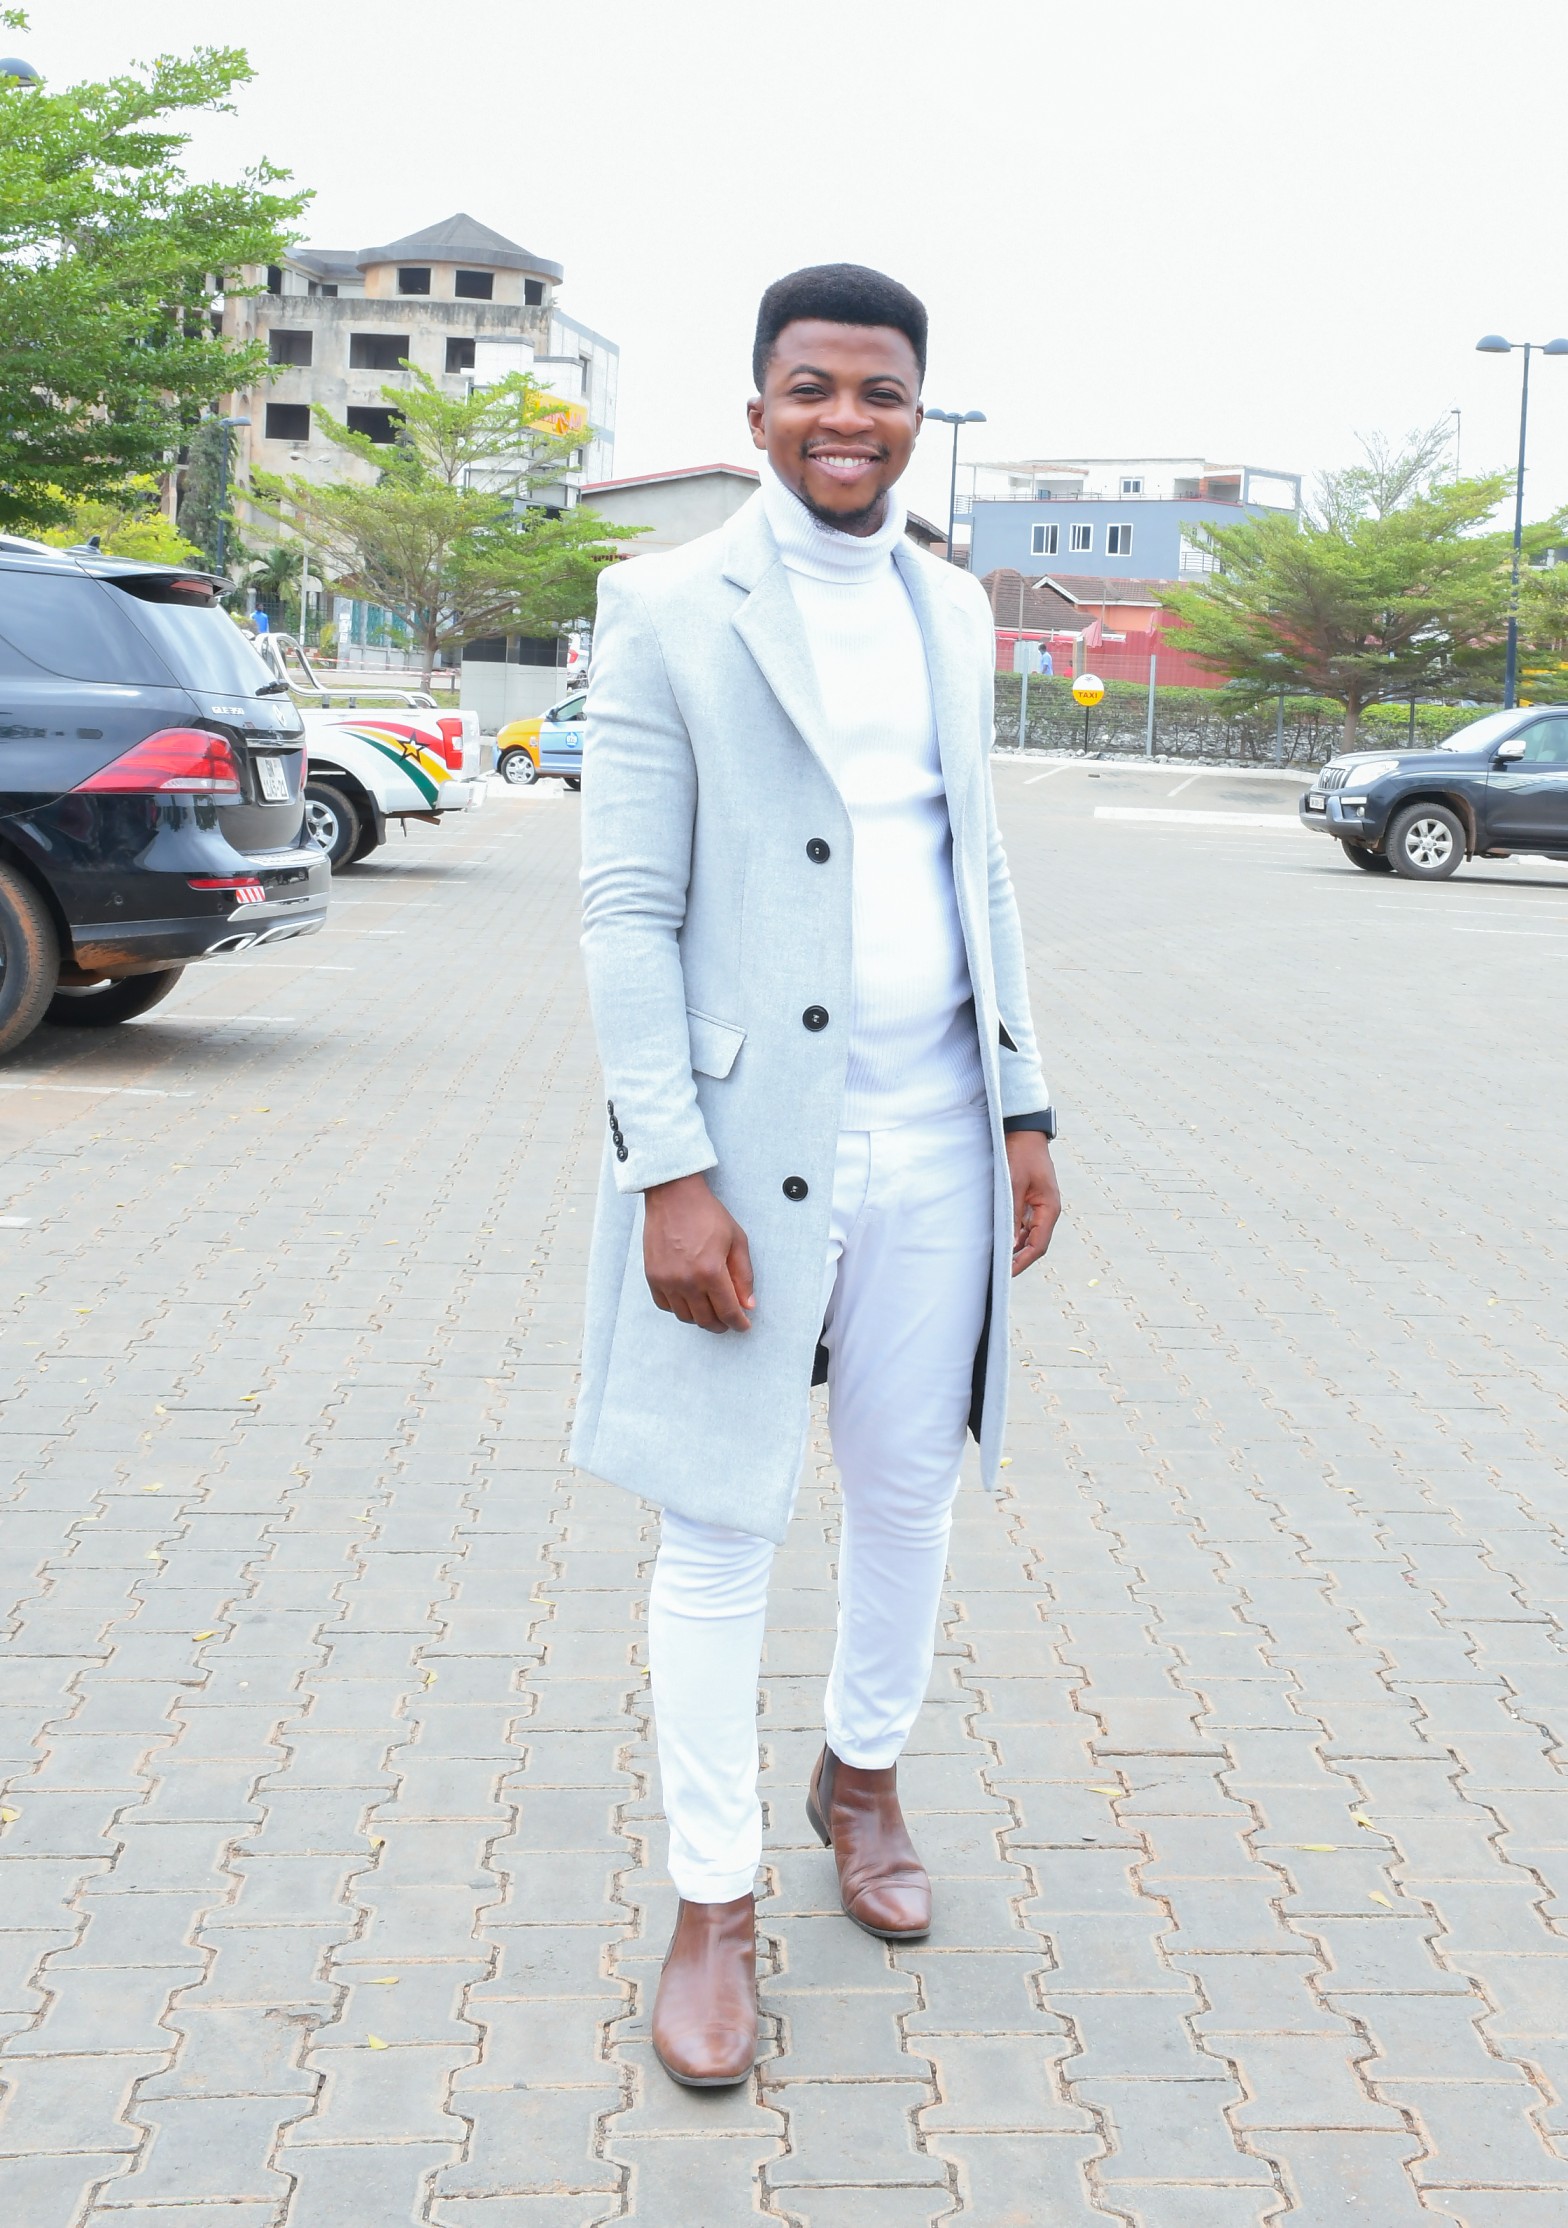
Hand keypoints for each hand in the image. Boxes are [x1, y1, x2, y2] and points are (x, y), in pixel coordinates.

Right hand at [643, 1172, 755, 1332]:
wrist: (674, 1196)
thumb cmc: (707, 1214)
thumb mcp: (737, 1240)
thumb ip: (744, 1275)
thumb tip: (748, 1304)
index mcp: (710, 1271)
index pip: (728, 1311)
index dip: (739, 1323)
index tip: (743, 1325)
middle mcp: (686, 1280)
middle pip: (706, 1319)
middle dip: (721, 1324)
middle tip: (729, 1321)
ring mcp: (666, 1280)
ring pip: (685, 1316)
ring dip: (701, 1318)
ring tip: (710, 1310)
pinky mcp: (652, 1276)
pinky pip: (666, 1306)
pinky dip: (679, 1309)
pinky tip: (689, 1301)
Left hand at [1005, 1131, 1060, 1276]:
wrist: (1023, 1131)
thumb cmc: (1020, 1153)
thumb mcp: (1014, 1182)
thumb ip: (1011, 1211)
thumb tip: (1008, 1240)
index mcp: (1049, 1209)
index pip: (1038, 1245)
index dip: (1023, 1262)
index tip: (1008, 1273)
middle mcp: (1046, 1211)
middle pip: (1034, 1244)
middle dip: (1017, 1258)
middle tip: (997, 1271)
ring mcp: (1038, 1206)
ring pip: (1027, 1235)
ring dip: (1013, 1247)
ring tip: (994, 1258)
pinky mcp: (1028, 1200)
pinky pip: (1021, 1224)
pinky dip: (1011, 1234)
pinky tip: (997, 1239)